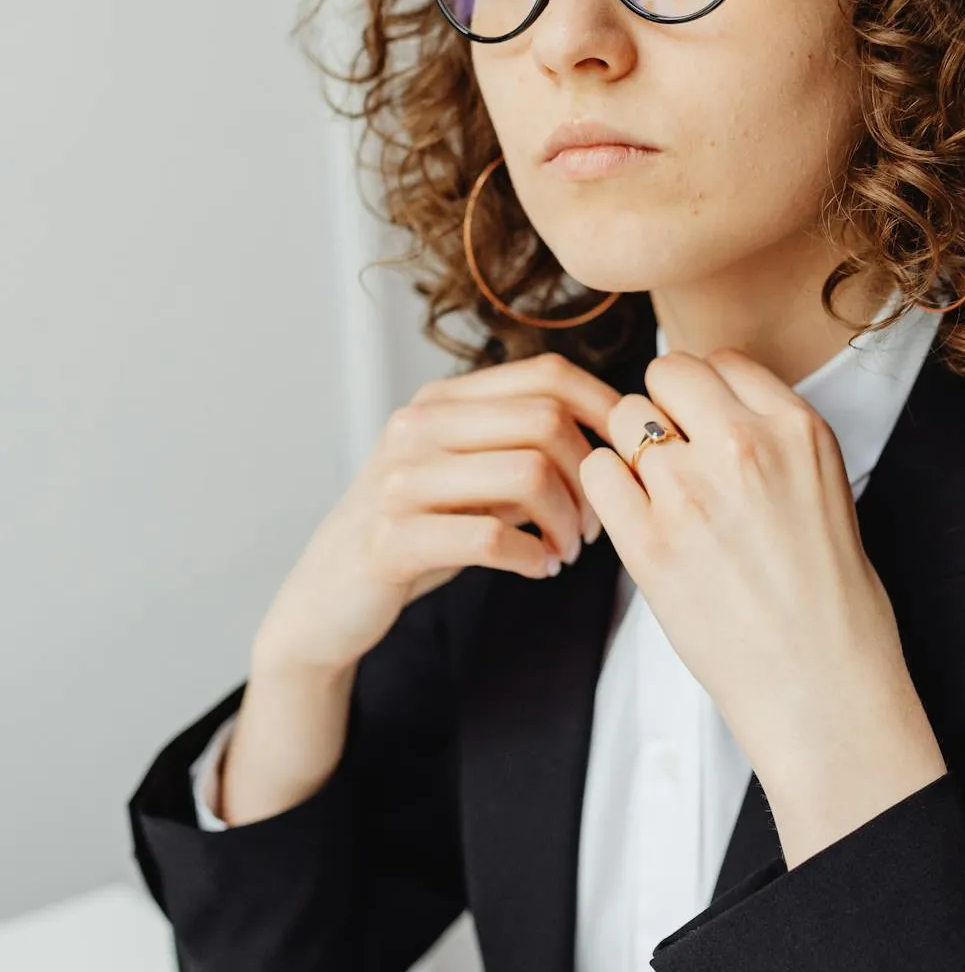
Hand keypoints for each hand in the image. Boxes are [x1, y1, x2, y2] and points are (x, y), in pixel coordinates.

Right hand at [252, 351, 620, 677]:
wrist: (329, 596)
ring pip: (528, 473)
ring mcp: (400, 479)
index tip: (629, 456)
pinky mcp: (391, 537)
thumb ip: (520, 446)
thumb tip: (615, 433)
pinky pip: (492, 537)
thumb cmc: (417, 532)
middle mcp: (418, 425)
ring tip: (567, 550)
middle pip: (546, 419)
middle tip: (594, 525)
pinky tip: (538, 569)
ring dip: (568, 521)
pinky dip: (533, 558)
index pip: (547, 374)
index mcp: (442, 400)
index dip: (606, 409)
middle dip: (590, 477)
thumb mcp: (467, 475)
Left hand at [578, 347, 946, 860]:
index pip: (721, 361)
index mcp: (796, 428)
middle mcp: (743, 447)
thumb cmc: (828, 596)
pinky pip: (598, 473)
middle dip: (663, 409)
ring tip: (659, 497)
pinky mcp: (648, 542)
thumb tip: (712, 406)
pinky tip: (636, 521)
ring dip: (632, 450)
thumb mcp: (824, 486)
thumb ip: (769, 436)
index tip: (708, 430)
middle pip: (665, 373)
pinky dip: (607, 491)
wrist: (821, 682)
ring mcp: (691, 492)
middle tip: (676, 459)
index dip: (706, 394)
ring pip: (623, 418)